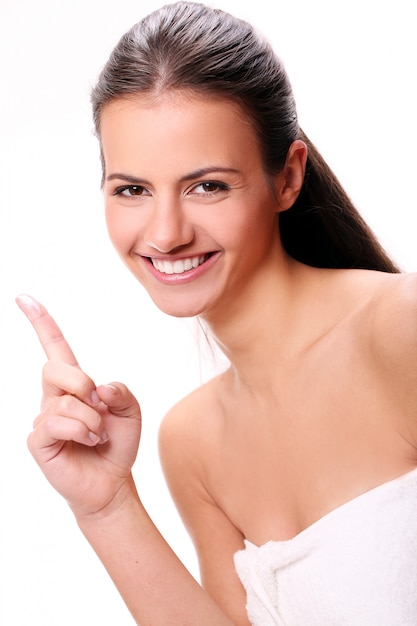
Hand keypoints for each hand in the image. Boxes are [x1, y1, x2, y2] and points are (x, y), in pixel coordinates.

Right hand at [16, 295, 141, 517]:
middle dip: (83, 383)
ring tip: (97, 434)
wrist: (113, 481)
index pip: (55, 347)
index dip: (40, 322)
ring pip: (64, 401)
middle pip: (55, 366)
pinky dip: (81, 430)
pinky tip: (89, 441)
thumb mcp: (131, 411)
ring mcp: (43, 418)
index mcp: (74, 383)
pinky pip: (56, 423)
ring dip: (91, 418)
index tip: (23, 297)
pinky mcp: (38, 440)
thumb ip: (121, 391)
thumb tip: (100, 387)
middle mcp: (53, 396)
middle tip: (99, 407)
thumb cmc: (117, 444)